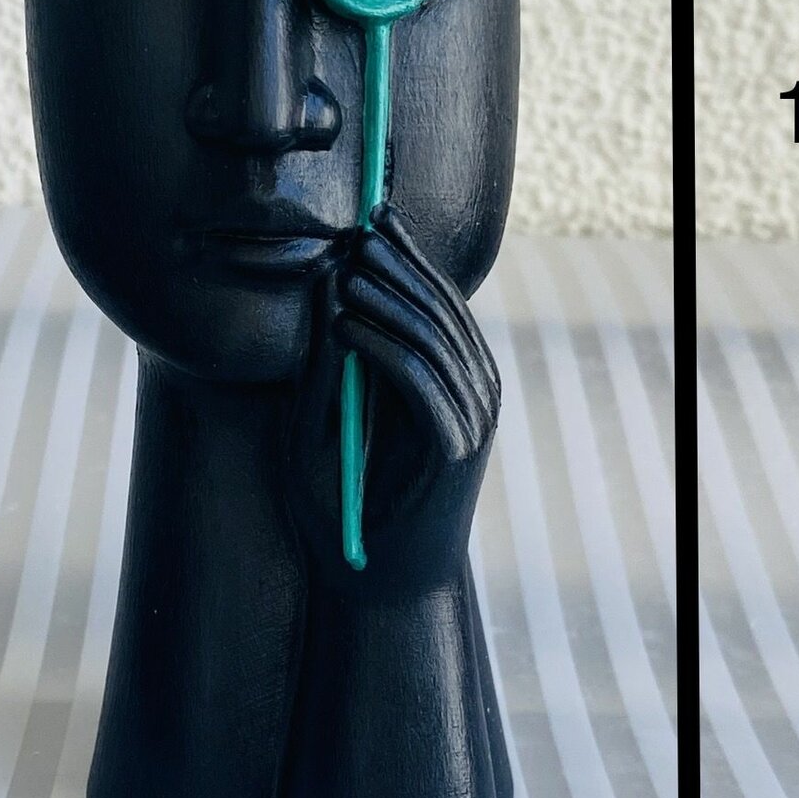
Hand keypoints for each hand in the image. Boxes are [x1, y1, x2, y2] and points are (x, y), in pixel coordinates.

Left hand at [289, 204, 500, 593]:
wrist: (372, 582)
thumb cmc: (346, 501)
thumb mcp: (325, 416)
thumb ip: (329, 358)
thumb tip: (325, 284)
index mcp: (454, 377)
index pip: (437, 300)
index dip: (407, 255)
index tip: (372, 215)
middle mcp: (473, 390)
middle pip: (437, 309)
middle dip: (397, 265)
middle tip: (358, 232)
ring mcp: (470, 419)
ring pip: (429, 338)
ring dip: (386, 298)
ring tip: (345, 269)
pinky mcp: (455, 447)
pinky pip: (420, 381)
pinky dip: (382, 347)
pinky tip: (346, 325)